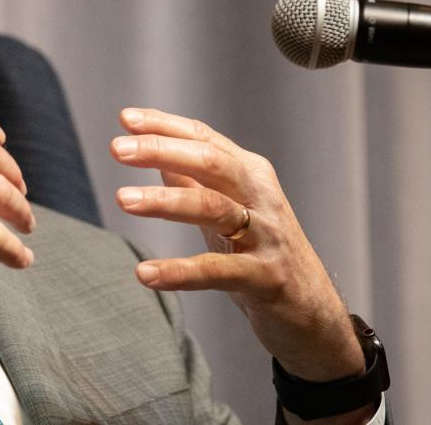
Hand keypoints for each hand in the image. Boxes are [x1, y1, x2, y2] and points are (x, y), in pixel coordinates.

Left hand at [110, 108, 364, 386]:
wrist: (313, 313)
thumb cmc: (262, 253)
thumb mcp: (228, 210)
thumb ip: (194, 181)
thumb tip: (154, 152)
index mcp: (250, 174)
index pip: (204, 138)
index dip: (165, 126)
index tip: (126, 118)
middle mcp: (261, 196)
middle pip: (210, 161)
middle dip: (162, 150)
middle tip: (117, 149)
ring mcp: (267, 235)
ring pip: (213, 207)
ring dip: (164, 201)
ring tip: (122, 198)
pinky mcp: (266, 277)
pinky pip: (218, 271)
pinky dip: (179, 272)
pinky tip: (145, 274)